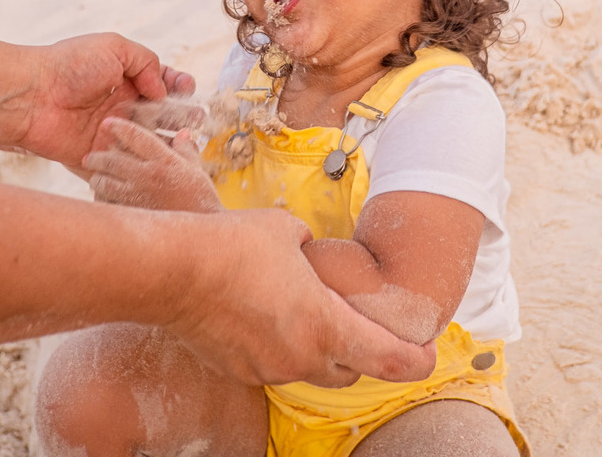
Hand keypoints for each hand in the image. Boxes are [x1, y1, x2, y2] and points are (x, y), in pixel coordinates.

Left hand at [1, 33, 194, 168]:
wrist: (33, 96)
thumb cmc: (70, 66)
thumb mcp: (114, 47)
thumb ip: (146, 61)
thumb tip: (161, 90)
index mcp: (126, 79)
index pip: (161, 83)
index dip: (178, 86)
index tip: (186, 87)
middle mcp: (122, 107)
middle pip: (161, 115)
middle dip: (182, 116)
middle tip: (196, 120)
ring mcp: (112, 134)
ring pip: (149, 142)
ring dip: (169, 143)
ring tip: (186, 142)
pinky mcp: (101, 158)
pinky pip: (127, 166)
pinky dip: (146, 167)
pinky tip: (165, 166)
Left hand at [84, 117, 220, 211]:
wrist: (200, 234)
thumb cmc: (201, 201)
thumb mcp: (197, 171)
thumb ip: (187, 150)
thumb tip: (182, 134)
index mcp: (164, 160)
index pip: (136, 136)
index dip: (119, 127)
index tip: (107, 124)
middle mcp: (147, 176)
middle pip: (112, 160)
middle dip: (97, 157)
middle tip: (89, 158)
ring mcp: (137, 197)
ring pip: (104, 182)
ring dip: (97, 179)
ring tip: (95, 179)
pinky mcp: (131, 215)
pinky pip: (107, 204)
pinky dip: (101, 200)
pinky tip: (101, 199)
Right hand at [168, 208, 438, 386]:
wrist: (173, 270)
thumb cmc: (233, 244)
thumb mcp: (288, 230)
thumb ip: (312, 250)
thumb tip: (310, 250)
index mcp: (325, 326)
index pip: (389, 359)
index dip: (417, 360)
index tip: (428, 353)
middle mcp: (301, 357)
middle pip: (349, 371)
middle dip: (359, 352)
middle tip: (360, 326)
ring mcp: (267, 369)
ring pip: (308, 369)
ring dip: (315, 349)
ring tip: (302, 312)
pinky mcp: (237, 371)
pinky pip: (271, 365)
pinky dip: (277, 347)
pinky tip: (261, 315)